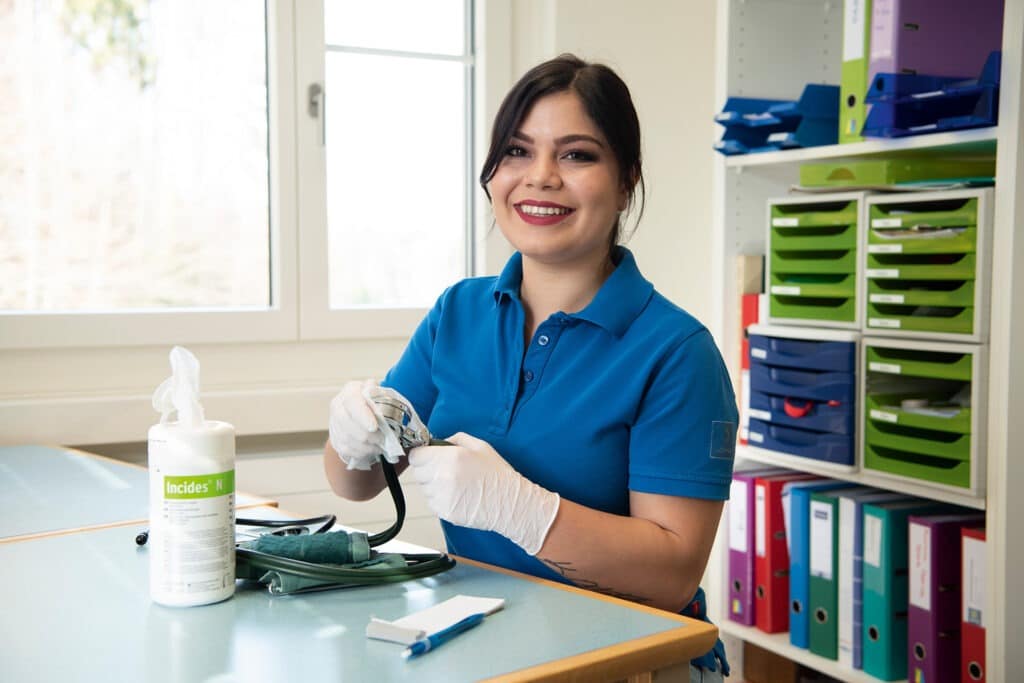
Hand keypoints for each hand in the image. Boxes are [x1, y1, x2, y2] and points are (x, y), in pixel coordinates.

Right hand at [328, 379, 389, 469]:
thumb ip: (380, 395)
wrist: (360, 414)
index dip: (362, 415)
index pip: (352, 401)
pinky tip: (372, 448)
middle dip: (368, 435)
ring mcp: (334, 423)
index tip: (373, 427)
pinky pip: (347, 450)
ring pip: (348, 439)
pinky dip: (362, 452)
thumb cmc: (372, 403)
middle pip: (348, 424)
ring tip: (380, 444)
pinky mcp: (335, 439)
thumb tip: (380, 397)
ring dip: (367, 445)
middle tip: (383, 438)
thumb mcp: (379, 393)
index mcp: (350, 391)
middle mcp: (338, 406)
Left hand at [408, 433, 559, 554]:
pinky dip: (439, 499)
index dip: (421, 455)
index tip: (427, 456)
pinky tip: (457, 495)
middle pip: (417, 472)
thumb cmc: (497, 474)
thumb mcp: (479, 446)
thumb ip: (454, 439)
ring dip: (433, 485)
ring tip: (454, 484)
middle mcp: (442, 477)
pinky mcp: (444, 512)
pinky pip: (431, 502)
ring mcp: (442, 496)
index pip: (416, 456)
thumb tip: (436, 443)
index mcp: (450, 457)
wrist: (509, 503)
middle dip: (427, 469)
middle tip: (444, 470)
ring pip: (423, 488)